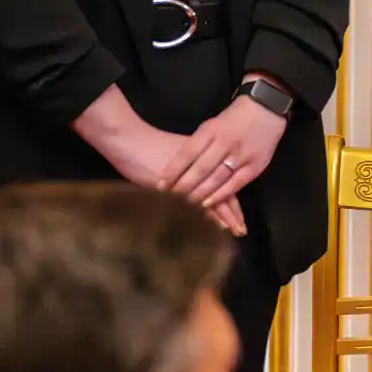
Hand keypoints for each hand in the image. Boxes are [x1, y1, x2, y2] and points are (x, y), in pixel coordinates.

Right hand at [81, 115, 248, 236]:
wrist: (130, 140)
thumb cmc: (148, 148)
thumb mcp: (175, 157)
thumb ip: (188, 171)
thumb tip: (197, 186)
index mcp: (203, 158)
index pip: (224, 181)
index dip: (232, 201)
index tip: (240, 217)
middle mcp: (201, 168)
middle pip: (224, 191)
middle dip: (233, 213)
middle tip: (241, 230)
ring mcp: (190, 178)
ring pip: (214, 199)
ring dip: (225, 217)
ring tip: (235, 231)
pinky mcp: (177, 187)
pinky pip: (198, 203)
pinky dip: (209, 215)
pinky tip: (217, 227)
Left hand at [161, 92, 288, 210]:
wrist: (266, 109)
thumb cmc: (233, 119)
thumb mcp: (211, 124)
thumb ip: (197, 144)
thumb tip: (177, 166)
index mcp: (211, 130)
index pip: (188, 152)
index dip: (174, 170)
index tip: (161, 183)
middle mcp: (225, 142)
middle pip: (201, 168)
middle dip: (184, 185)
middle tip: (171, 197)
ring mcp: (241, 155)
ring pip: (216, 178)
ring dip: (200, 193)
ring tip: (186, 202)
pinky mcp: (255, 166)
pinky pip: (235, 184)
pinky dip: (220, 195)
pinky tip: (207, 203)